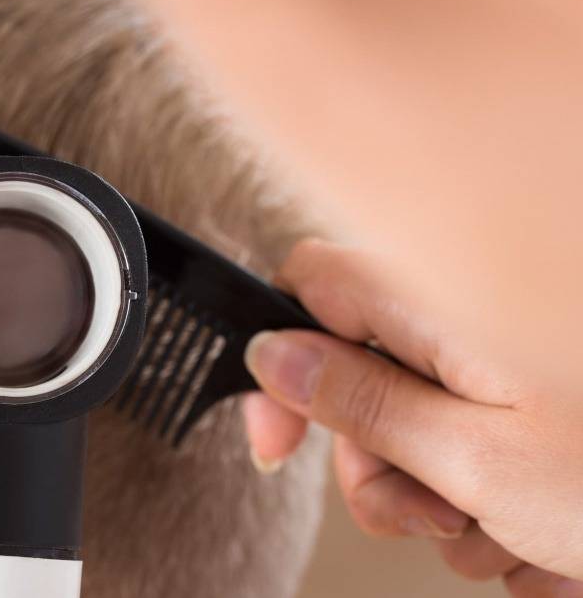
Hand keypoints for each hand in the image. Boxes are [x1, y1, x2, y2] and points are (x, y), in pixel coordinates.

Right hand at [242, 239, 582, 595]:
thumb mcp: (481, 458)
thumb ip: (363, 402)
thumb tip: (275, 357)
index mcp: (448, 300)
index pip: (310, 285)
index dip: (278, 359)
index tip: (278, 440)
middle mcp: (469, 320)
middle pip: (355, 376)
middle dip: (376, 464)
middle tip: (430, 510)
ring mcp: (498, 369)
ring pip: (408, 431)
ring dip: (437, 500)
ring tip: (512, 530)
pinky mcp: (522, 410)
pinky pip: (464, 456)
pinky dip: (488, 508)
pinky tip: (542, 532)